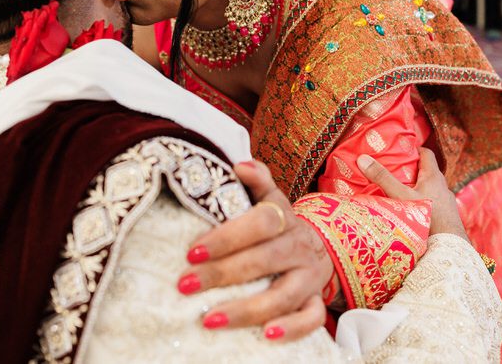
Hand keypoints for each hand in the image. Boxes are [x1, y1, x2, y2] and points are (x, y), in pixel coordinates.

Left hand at [178, 160, 330, 341]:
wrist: (316, 246)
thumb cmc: (276, 224)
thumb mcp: (269, 198)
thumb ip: (256, 180)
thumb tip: (238, 164)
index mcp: (285, 217)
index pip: (261, 222)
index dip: (227, 236)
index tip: (191, 252)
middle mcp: (299, 246)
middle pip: (264, 260)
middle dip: (222, 274)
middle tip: (185, 285)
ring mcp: (310, 277)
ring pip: (284, 295)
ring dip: (246, 310)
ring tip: (209, 319)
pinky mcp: (316, 301)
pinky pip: (311, 319)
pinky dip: (291, 329)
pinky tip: (265, 337)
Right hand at [357, 148, 466, 239]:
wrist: (448, 246)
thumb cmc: (426, 218)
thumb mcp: (400, 196)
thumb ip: (383, 178)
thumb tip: (363, 159)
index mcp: (433, 176)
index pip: (427, 153)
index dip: (415, 149)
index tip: (401, 150)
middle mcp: (442, 187)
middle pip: (427, 172)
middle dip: (411, 170)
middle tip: (394, 171)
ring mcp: (446, 202)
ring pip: (430, 189)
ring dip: (417, 188)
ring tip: (400, 192)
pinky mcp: (446, 216)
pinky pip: (432, 203)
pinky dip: (422, 203)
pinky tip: (411, 212)